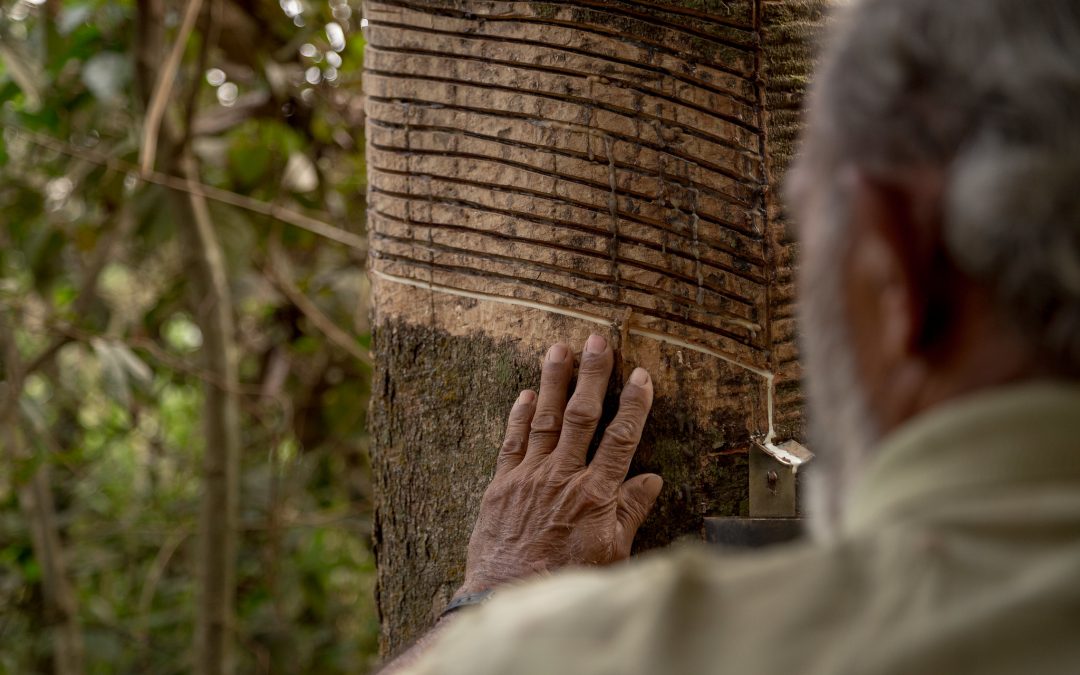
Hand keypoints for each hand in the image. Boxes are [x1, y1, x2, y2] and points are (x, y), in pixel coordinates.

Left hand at [455, 334, 662, 599]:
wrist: (509, 596)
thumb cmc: (566, 579)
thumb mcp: (612, 553)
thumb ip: (631, 512)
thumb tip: (652, 480)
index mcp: (596, 494)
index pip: (621, 438)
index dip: (633, 404)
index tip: (641, 375)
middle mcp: (563, 477)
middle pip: (581, 416)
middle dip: (592, 375)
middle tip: (597, 340)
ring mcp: (529, 477)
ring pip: (543, 418)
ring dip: (552, 381)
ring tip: (559, 349)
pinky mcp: (501, 485)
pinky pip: (511, 441)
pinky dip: (517, 415)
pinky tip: (523, 393)